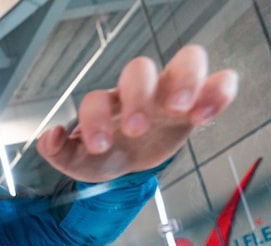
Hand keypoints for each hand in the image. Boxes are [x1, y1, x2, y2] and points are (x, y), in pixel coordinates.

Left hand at [37, 45, 236, 182]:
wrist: (134, 161)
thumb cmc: (110, 154)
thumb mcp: (82, 162)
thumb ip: (59, 153)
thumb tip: (50, 137)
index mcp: (107, 105)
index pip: (97, 100)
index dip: (94, 120)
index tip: (99, 147)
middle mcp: (139, 91)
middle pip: (140, 68)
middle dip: (138, 96)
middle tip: (136, 129)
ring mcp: (172, 91)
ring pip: (187, 58)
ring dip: (187, 80)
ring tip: (182, 111)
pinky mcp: (201, 101)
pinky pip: (221, 80)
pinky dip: (221, 90)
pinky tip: (206, 116)